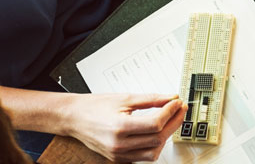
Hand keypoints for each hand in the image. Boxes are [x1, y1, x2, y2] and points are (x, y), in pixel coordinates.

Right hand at [64, 92, 185, 161]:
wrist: (75, 117)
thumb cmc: (96, 106)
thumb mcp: (125, 97)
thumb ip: (151, 99)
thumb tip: (171, 98)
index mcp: (120, 127)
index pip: (155, 124)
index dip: (170, 112)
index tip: (177, 102)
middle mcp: (120, 145)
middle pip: (157, 138)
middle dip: (173, 122)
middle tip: (179, 109)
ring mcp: (119, 155)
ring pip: (153, 152)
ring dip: (165, 136)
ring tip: (170, 119)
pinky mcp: (119, 159)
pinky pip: (143, 157)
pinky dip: (154, 145)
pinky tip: (157, 131)